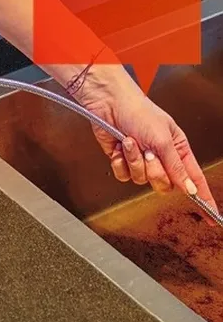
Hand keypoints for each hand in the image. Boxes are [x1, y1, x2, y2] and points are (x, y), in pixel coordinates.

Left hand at [77, 67, 218, 219]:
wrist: (109, 104)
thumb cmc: (139, 113)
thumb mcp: (163, 140)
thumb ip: (176, 167)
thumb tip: (190, 189)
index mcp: (178, 150)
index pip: (194, 179)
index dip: (203, 198)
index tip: (212, 217)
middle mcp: (161, 158)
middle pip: (165, 184)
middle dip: (155, 171)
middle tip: (149, 153)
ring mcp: (141, 160)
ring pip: (142, 180)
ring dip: (135, 162)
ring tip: (131, 143)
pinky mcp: (123, 161)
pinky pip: (124, 176)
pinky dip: (121, 162)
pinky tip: (119, 147)